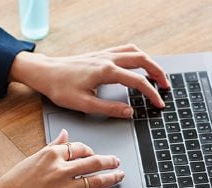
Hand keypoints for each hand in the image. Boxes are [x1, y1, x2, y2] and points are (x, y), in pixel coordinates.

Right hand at [0, 129, 122, 187]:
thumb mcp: (32, 158)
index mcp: (51, 155)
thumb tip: (65, 134)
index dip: (89, 150)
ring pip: (95, 180)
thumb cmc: (13, 182)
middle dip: (109, 161)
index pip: (78, 147)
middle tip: (116, 161)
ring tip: (119, 175)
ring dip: (112, 177)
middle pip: (93, 162)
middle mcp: (60, 169)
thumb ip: (52, 146)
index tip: (93, 154)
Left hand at [10, 44, 170, 117]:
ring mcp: (104, 54)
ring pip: (135, 52)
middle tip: (166, 87)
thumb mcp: (84, 104)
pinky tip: (139, 65)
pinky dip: (137, 56)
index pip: (137, 81)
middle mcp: (108, 59)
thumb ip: (109, 109)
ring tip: (157, 75)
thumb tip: (129, 112)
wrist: (45, 73)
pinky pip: (125, 50)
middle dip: (158, 73)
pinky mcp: (99, 54)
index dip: (151, 94)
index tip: (159, 104)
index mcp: (106, 71)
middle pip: (142, 60)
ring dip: (150, 62)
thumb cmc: (60, 88)